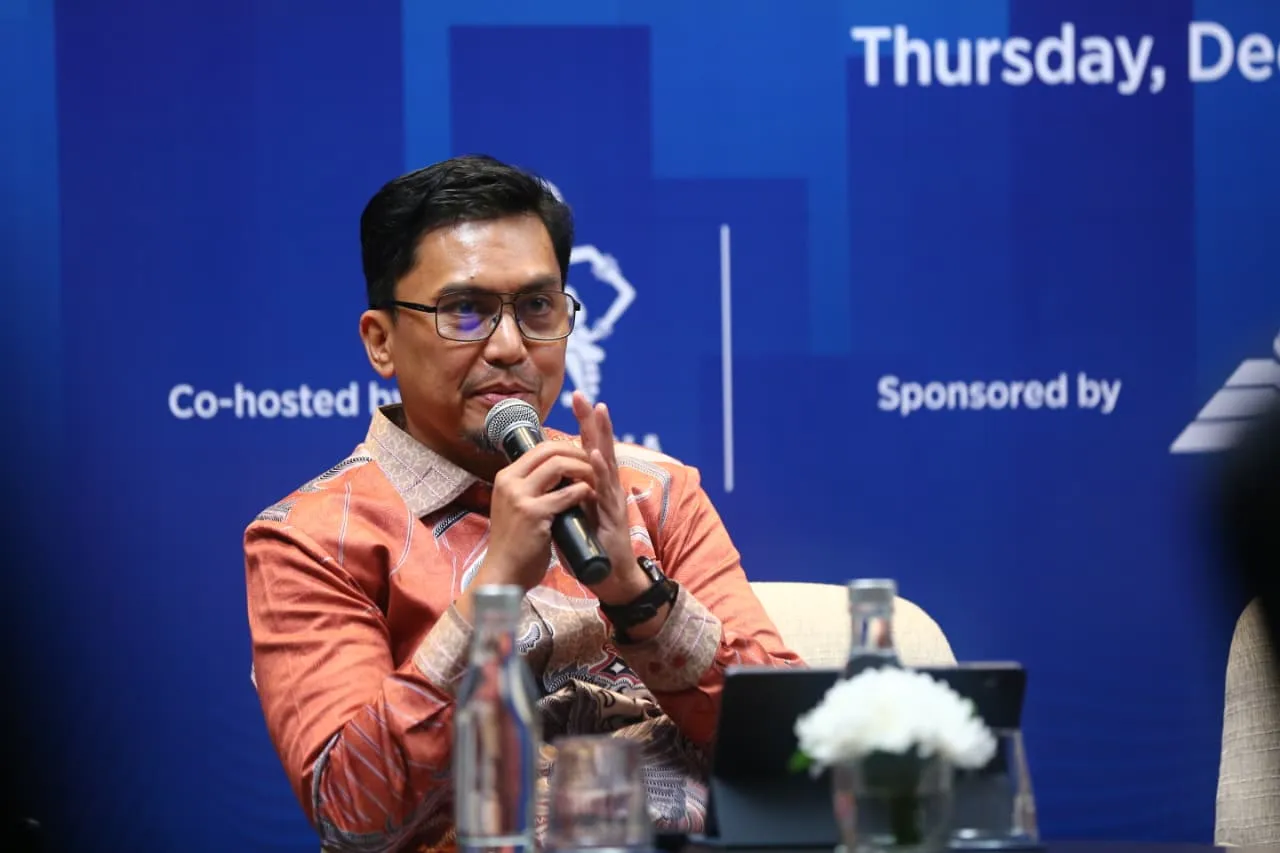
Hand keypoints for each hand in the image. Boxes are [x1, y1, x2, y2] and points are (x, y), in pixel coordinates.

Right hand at [469, 440, 596, 598]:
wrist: (504, 573)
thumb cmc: (513, 543)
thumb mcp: (516, 507)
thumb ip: (530, 488)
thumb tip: (557, 472)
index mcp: (506, 477)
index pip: (539, 448)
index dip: (565, 448)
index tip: (582, 457)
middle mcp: (509, 481)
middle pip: (549, 451)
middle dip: (576, 453)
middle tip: (594, 464)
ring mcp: (519, 496)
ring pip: (559, 465)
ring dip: (583, 469)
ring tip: (595, 479)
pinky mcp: (533, 513)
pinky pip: (567, 493)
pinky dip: (583, 491)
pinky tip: (591, 496)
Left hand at [570, 391, 646, 603]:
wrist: (609, 574)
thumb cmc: (590, 544)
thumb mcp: (572, 512)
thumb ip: (565, 491)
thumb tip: (547, 476)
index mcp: (595, 483)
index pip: (587, 447)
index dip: (583, 424)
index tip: (576, 398)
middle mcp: (607, 486)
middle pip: (599, 446)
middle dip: (592, 420)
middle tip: (584, 396)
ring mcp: (612, 498)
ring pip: (606, 461)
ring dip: (601, 436)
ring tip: (597, 412)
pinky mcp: (613, 515)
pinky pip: (605, 489)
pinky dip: (600, 470)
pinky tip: (594, 455)